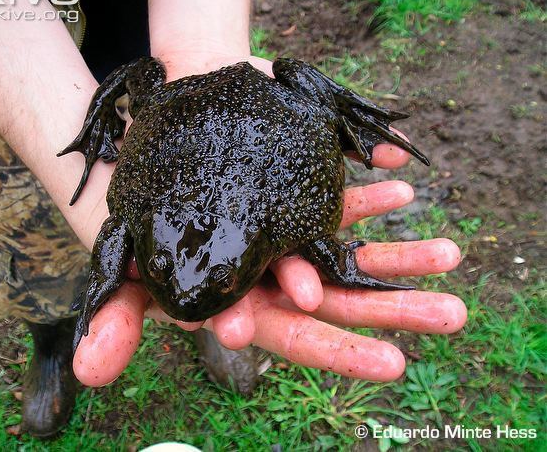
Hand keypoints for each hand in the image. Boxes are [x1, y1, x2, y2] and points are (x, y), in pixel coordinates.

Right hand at [73, 56, 464, 385]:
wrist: (149, 172)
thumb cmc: (140, 232)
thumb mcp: (126, 276)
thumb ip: (118, 321)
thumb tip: (93, 374)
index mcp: (244, 306)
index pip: (294, 336)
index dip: (336, 348)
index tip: (389, 361)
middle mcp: (274, 281)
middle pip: (341, 301)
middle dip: (393, 308)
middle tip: (452, 316)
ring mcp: (290, 242)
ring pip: (349, 256)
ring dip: (399, 255)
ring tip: (450, 252)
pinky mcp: (293, 204)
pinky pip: (336, 205)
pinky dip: (368, 197)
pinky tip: (400, 185)